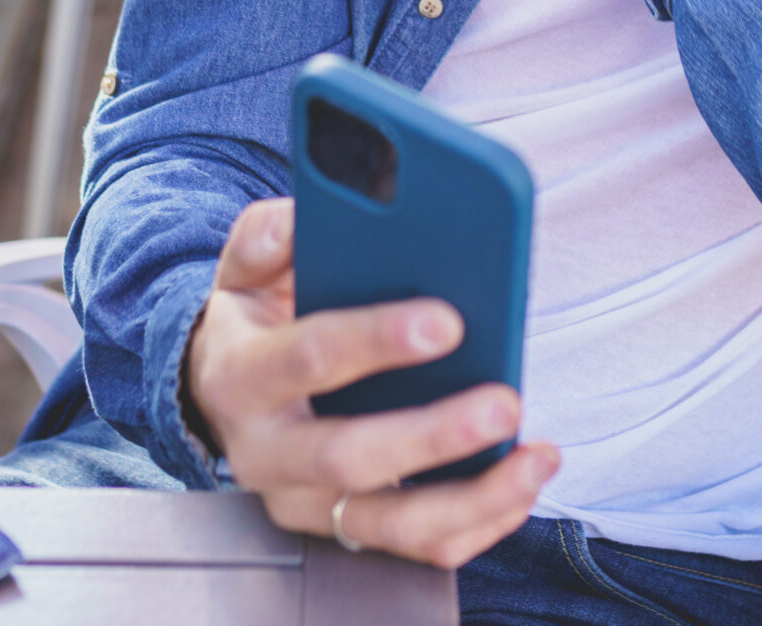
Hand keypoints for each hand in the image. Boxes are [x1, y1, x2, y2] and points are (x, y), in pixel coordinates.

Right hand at [184, 199, 558, 566]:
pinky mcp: (344, 530)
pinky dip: (478, 523)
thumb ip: (268, 235)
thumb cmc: (259, 318)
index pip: (307, 357)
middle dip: (432, 435)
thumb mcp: (247, 268)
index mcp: (241, 375)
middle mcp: (265, 452)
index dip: (375, 339)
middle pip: (347, 457)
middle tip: (504, 402)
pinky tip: (522, 484)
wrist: (225, 390)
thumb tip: (304, 217)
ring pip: (389, 521)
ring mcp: (304, 502)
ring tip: (536, 459)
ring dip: (472, 497)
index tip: (449, 321)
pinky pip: (416, 545)